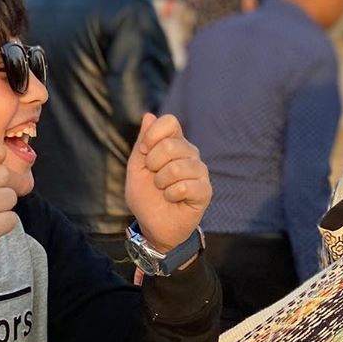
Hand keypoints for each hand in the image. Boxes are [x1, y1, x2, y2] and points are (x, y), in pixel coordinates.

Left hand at [125, 113, 211, 252]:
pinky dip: (172, 195)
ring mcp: (200, 171)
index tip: (144, 153)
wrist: (154, 226)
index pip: (170, 122)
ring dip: (162, 183)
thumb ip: (142, 143)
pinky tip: (173, 199)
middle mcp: (190, 154)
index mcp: (173, 144)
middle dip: (153, 165)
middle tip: (154, 178)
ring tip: (163, 190)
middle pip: (170, 145)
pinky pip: (186, 186)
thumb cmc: (146, 197)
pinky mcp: (205, 190)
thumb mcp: (136, 168)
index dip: (153, 135)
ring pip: (177, 167)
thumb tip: (149, 115)